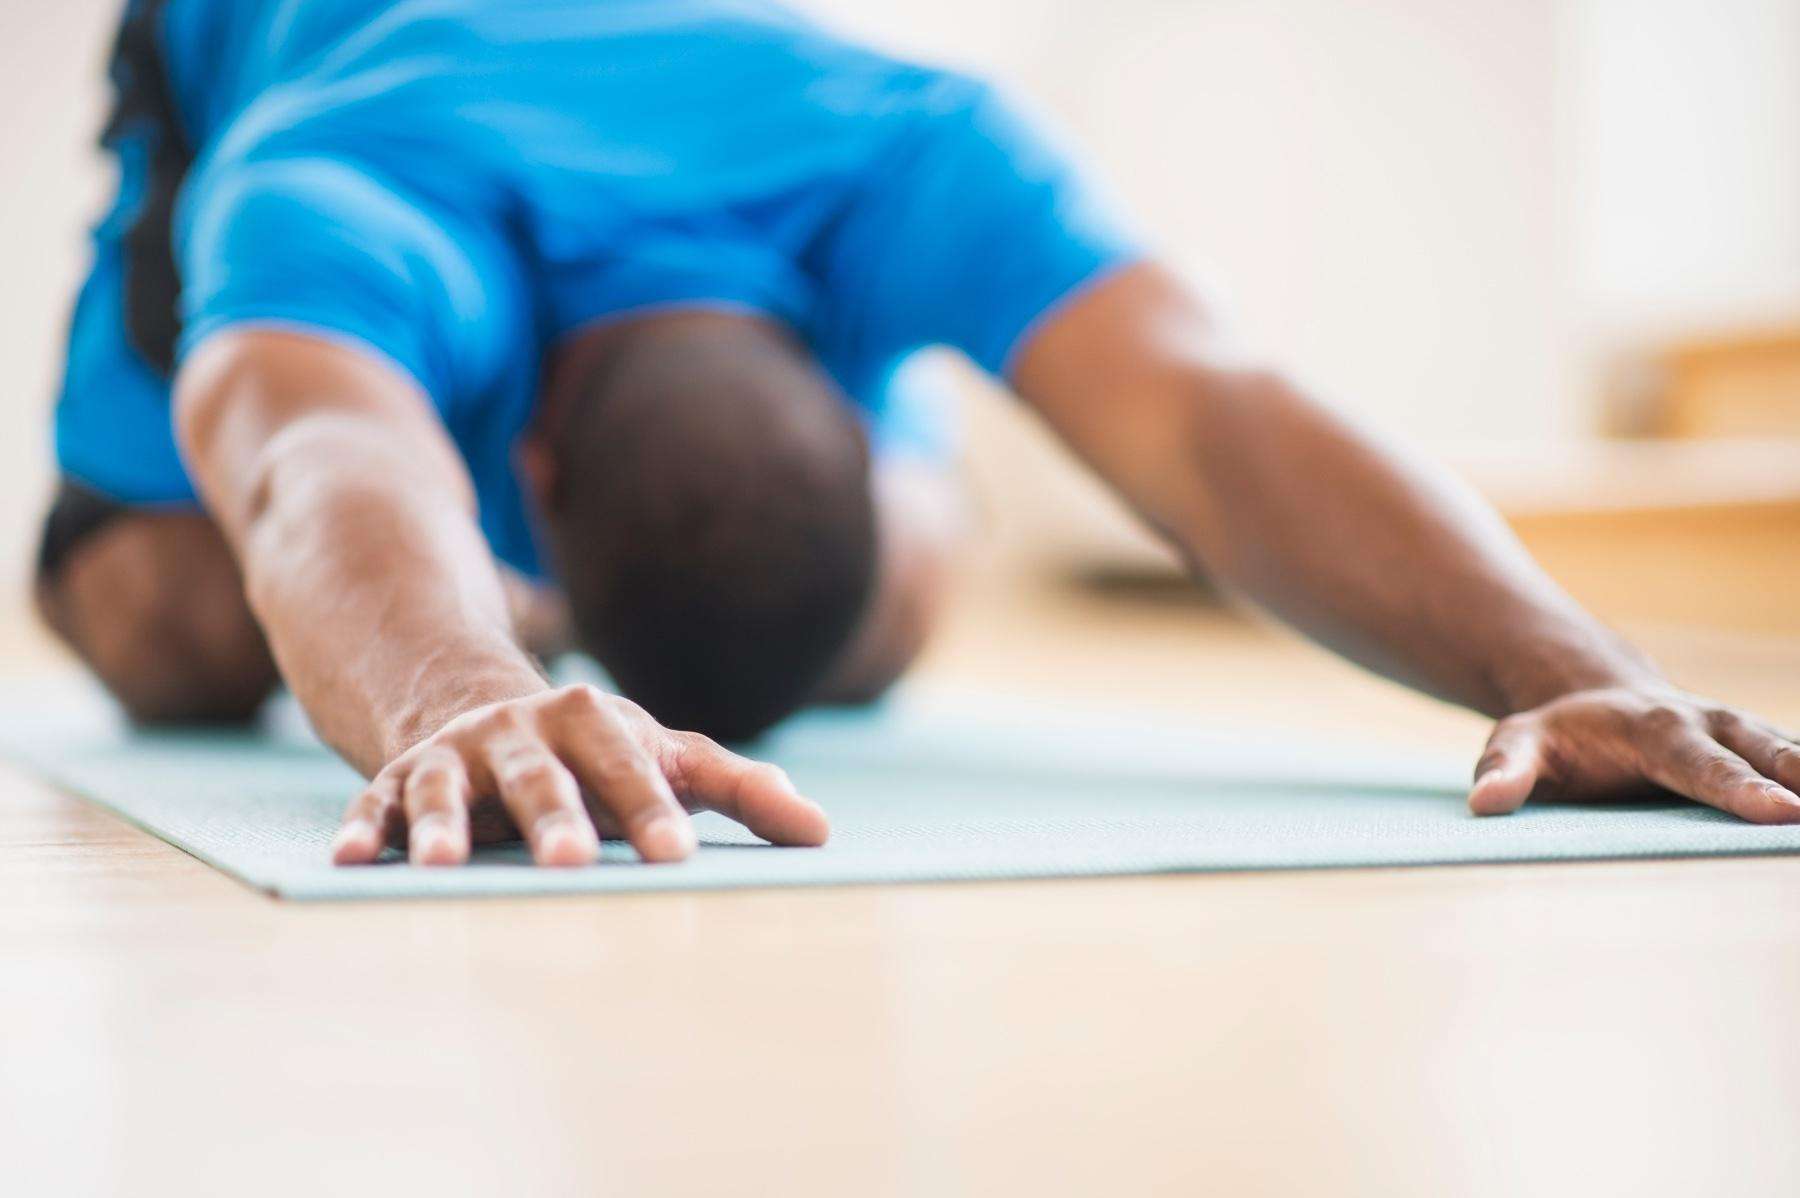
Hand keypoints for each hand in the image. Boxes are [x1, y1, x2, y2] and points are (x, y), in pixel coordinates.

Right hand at [330, 684, 828, 865]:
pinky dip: (363, 830)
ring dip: (440, 824)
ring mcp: (455, 756)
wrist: (484, 701)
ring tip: (438, 867)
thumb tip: (822, 832)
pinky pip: (375, 803)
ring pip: (445, 786)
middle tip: (573, 862)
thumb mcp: (667, 755)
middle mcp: (519, 732)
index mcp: (592, 720)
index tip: (677, 857)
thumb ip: (741, 788)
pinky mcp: (399, 782)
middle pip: (540, 776)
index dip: (650, 809)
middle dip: (554, 817)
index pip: (630, 765)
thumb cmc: (600, 749)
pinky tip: (349, 862)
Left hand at [1469, 686, 1799, 823]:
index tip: (1779, 811)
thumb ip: (1503, 771)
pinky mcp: (1765, 755)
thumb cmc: (1555, 734)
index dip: (1737, 787)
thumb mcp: (1516, 744)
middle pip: (1768, 753)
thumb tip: (1484, 806)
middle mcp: (1713, 726)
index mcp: (1656, 728)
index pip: (1699, 764)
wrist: (1594, 698)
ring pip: (1798, 756)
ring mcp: (1747, 738)